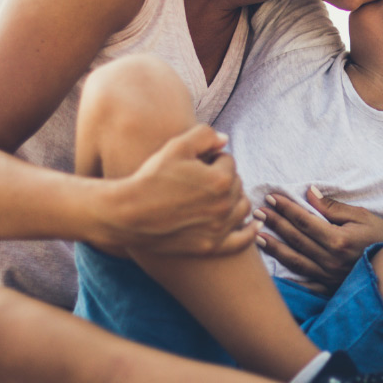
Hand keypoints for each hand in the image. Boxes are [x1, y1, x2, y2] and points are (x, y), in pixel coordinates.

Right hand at [101, 124, 256, 255]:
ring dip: (234, 198)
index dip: (211, 158)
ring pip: (242, 208)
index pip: (228, 161)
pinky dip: (250, 232)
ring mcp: (219, 228)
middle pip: (236, 184)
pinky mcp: (211, 246)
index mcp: (221, 180)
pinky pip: (242, 241)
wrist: (128, 214)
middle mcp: (225, 206)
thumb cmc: (152, 178)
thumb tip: (225, 140)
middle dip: (222, 177)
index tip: (194, 164)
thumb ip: (206, 135)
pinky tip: (254, 225)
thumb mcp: (177, 146)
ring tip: (218, 195)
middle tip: (199, 179)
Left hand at [255, 186, 382, 293]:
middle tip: (258, 212)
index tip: (271, 197)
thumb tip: (309, 193)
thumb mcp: (361, 216)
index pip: (304, 221)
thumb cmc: (380, 236)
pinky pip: (304, 284)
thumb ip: (333, 207)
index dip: (286, 208)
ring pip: (294, 261)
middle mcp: (330, 260)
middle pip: (295, 239)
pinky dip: (287, 277)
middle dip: (275, 223)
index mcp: (338, 240)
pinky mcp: (329, 288)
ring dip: (274, 247)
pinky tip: (272, 270)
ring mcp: (328, 277)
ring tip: (257, 236)